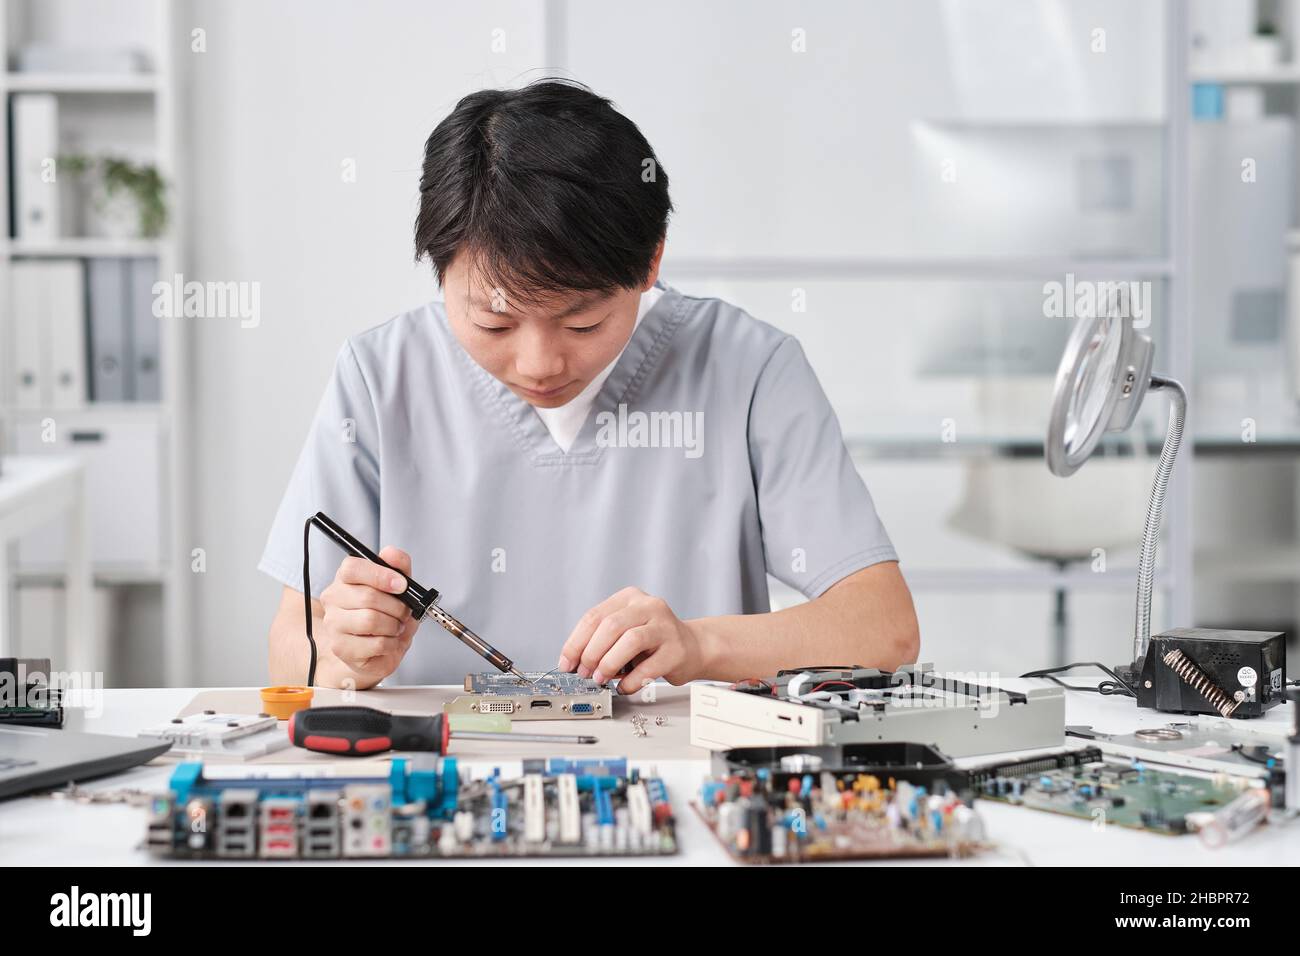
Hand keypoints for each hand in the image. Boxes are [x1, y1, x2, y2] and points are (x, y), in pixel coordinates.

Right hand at [318, 547, 417, 687]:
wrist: (378, 648)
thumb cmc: (386, 614)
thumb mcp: (400, 586)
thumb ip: (399, 565)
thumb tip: (391, 553)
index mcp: (345, 578)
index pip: (353, 568)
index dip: (381, 575)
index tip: (401, 585)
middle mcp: (333, 598)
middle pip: (368, 596)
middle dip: (396, 606)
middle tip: (403, 612)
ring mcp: (333, 624)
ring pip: (371, 620)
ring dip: (394, 625)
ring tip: (395, 627)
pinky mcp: (340, 647)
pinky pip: (376, 643)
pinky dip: (392, 643)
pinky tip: (389, 641)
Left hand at [557, 587, 709, 694]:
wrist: (693, 647)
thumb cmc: (653, 642)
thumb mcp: (625, 631)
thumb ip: (601, 640)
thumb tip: (573, 663)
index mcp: (629, 598)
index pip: (594, 616)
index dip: (576, 642)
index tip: (566, 663)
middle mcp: (648, 606)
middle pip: (610, 626)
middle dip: (591, 653)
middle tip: (584, 673)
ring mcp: (665, 626)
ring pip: (630, 640)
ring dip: (609, 664)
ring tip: (601, 678)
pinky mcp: (676, 649)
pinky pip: (648, 667)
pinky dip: (630, 680)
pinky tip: (623, 686)